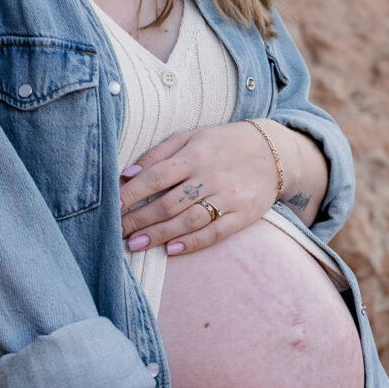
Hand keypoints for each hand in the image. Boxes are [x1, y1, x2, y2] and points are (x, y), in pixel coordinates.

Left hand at [121, 120, 283, 256]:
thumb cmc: (224, 143)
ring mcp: (228, 197)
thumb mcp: (192, 137)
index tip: (113, 206)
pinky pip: (216, 232)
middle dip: (140, 219)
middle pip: (169, 202)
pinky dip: (193, 243)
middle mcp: (210, 176)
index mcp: (195, 154)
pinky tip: (172, 251)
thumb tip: (127, 174)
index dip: (133, 192)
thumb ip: (159, 153)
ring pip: (189, 220)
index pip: (157, 175)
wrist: (275, 152)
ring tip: (135, 244)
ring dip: (160, 234)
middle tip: (117, 231)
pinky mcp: (243, 215)